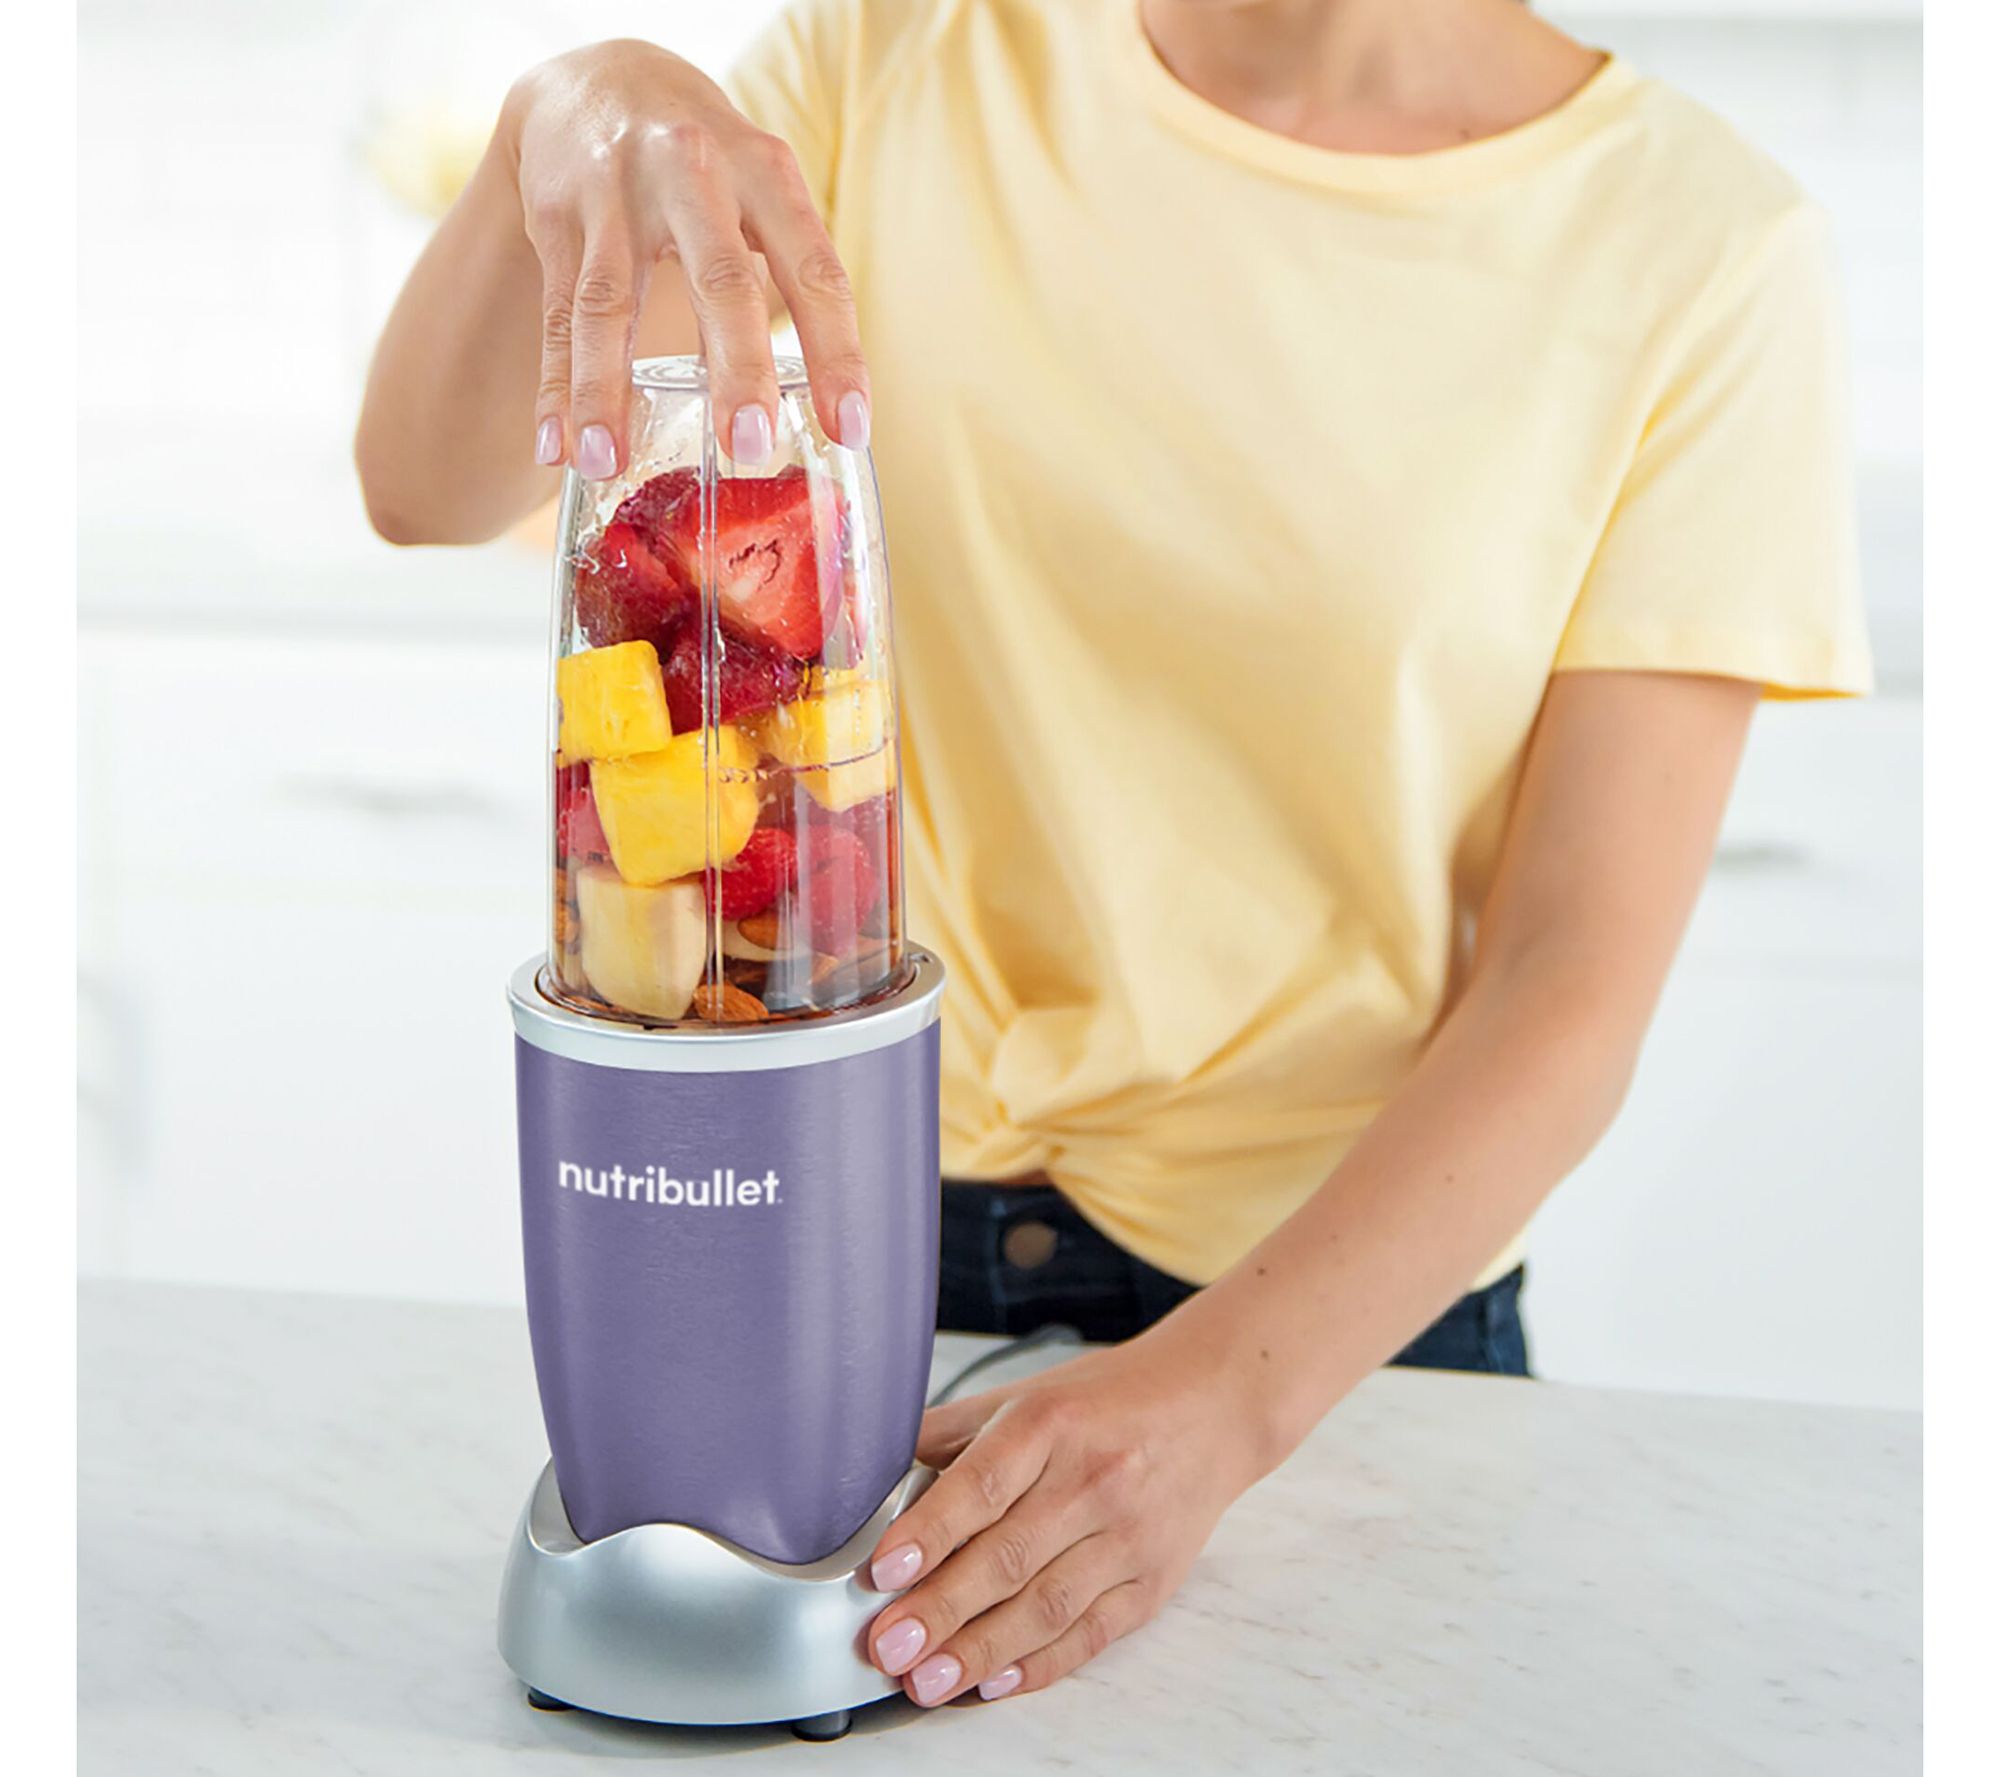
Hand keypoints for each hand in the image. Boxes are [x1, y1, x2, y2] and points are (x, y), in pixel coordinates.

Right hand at [502, 40, 867, 478]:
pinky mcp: (555, 215)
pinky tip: (554, 447)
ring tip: (607, 463)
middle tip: (750, 449)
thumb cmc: (709, 165)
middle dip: (736, 370)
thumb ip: (789, 279)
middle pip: (720, 280)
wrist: (602, 78)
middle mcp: (695, 171)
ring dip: (605, 390)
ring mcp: (616, 192)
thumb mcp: (762, 192)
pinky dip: (555, 387)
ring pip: (610, 302)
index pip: (814, 270)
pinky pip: (556, 314)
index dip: (836, 352)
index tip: (849, 429)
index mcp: (767, 174)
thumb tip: (825, 413)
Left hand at [863, 1321, 1264, 1706]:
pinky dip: (1040, 1665)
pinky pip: (1091, 1633)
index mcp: (1051, 1423)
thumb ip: (950, 1436)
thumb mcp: (1026, 1396)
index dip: (929, 1531)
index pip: (982, 1484)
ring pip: (1047, 1605)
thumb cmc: (1106, 1402)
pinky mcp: (1154, 1580)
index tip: (883, 1571)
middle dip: (941, 1608)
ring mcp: (1130, 1534)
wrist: (1213, 1406)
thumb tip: (871, 1479)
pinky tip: (994, 1681)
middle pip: (1009, 1555)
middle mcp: (1094, 1478)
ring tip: (926, 1680)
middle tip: (887, 1646)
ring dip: (980, 1650)